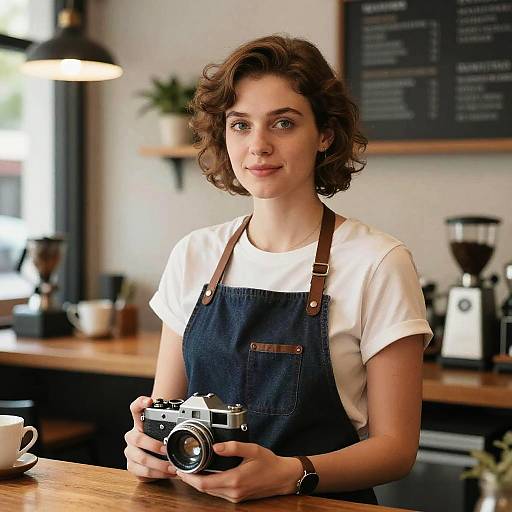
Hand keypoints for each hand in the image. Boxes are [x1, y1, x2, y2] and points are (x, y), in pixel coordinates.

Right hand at [124, 396, 176, 480]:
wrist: (153, 457)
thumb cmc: (160, 440)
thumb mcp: (164, 431)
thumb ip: (171, 423)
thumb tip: (190, 419)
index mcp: (139, 422)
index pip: (135, 408)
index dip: (141, 403)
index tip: (149, 401)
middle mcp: (132, 436)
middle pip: (138, 439)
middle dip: (154, 445)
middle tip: (167, 449)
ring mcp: (130, 451)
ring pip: (141, 458)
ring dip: (159, 464)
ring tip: (172, 466)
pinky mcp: (131, 466)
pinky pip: (143, 471)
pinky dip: (157, 474)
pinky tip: (167, 473)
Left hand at [176, 441, 302, 502]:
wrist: (283, 477)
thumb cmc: (269, 463)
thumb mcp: (252, 449)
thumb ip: (233, 446)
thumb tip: (216, 445)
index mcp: (235, 480)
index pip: (204, 484)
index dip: (189, 478)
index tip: (180, 469)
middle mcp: (233, 492)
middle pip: (204, 490)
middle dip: (190, 480)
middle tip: (180, 468)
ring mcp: (235, 497)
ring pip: (210, 493)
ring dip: (198, 483)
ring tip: (189, 471)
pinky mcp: (237, 497)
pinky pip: (217, 493)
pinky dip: (208, 485)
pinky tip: (204, 476)